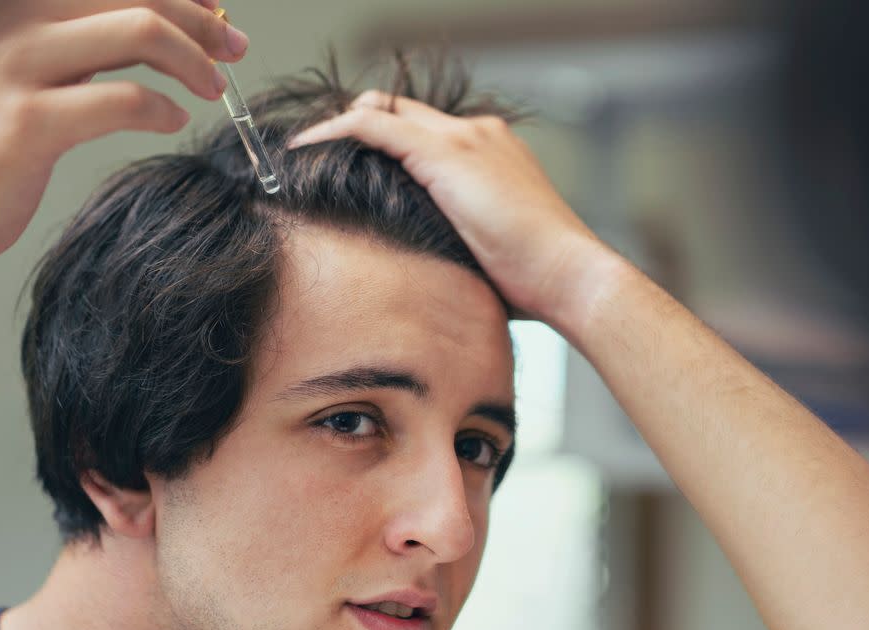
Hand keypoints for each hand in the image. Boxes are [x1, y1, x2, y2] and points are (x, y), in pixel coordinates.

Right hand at [0, 0, 248, 268]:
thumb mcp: (22, 82)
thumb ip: (78, 58)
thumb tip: (149, 42)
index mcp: (22, 15)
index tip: (217, 16)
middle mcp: (20, 27)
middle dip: (200, 19)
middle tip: (234, 47)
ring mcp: (20, 70)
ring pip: (137, 31)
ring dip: (192, 57)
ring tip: (214, 87)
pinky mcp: (28, 123)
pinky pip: (120, 99)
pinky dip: (160, 109)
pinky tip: (172, 122)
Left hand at [287, 90, 619, 327]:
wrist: (569, 276)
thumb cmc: (536, 280)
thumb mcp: (488, 251)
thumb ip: (457, 240)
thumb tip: (422, 263)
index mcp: (491, 153)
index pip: (422, 132)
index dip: (381, 144)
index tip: (346, 170)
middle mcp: (477, 134)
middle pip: (399, 112)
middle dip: (353, 130)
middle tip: (313, 161)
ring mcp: (463, 139)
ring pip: (382, 110)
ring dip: (337, 129)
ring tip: (300, 157)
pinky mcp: (446, 153)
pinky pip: (371, 125)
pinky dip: (333, 131)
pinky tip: (301, 151)